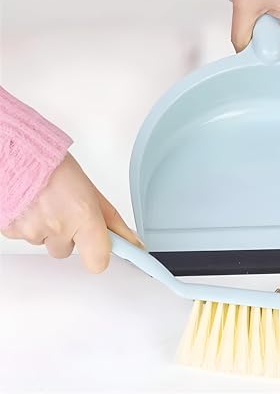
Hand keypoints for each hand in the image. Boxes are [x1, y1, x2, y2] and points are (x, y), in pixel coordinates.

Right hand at [1, 153, 142, 272]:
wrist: (16, 154)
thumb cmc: (53, 166)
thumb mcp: (90, 190)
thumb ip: (110, 219)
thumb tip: (130, 239)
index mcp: (83, 216)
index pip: (98, 261)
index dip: (100, 255)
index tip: (106, 248)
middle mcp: (58, 228)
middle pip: (67, 251)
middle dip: (69, 235)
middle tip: (66, 211)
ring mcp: (32, 232)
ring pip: (46, 243)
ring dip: (48, 229)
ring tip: (47, 203)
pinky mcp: (11, 232)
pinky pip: (27, 237)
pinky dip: (30, 225)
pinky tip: (32, 206)